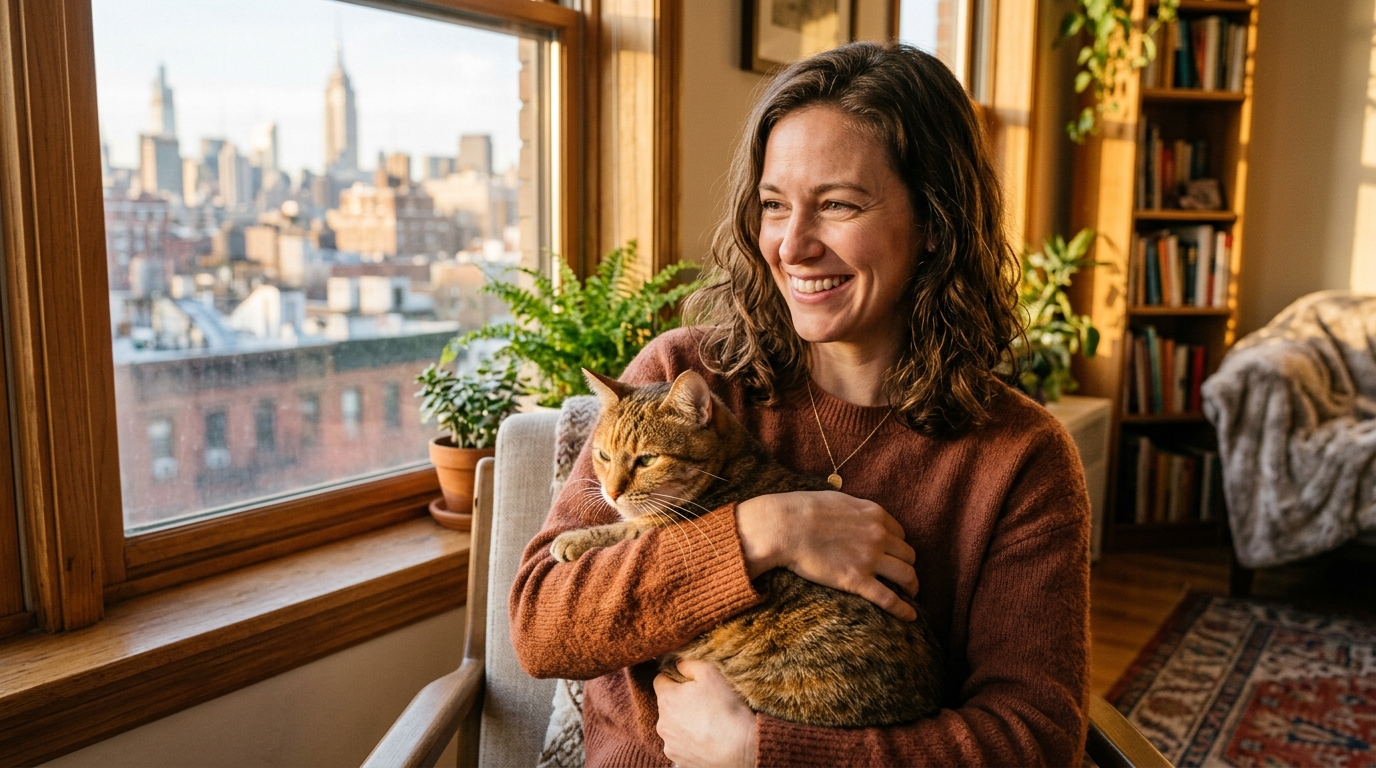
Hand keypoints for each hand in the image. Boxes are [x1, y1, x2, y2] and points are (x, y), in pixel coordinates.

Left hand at [654, 659, 756, 767]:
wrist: (740, 748)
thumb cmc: (725, 709)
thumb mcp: (710, 673)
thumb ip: (689, 664)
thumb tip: (677, 664)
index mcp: (666, 699)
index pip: (660, 680)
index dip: (676, 678)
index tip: (692, 683)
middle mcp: (662, 723)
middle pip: (667, 704)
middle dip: (680, 701)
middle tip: (704, 702)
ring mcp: (669, 743)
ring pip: (673, 725)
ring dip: (684, 722)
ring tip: (707, 723)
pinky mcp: (678, 759)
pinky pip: (680, 744)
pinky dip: (689, 740)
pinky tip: (706, 738)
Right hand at [735, 491, 918, 620]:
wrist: (784, 526)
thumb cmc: (802, 510)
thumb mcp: (837, 499)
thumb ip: (854, 509)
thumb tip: (854, 514)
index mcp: (874, 514)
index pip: (900, 534)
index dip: (897, 546)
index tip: (893, 555)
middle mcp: (879, 536)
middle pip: (908, 555)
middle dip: (907, 566)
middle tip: (903, 576)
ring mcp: (870, 559)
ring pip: (906, 575)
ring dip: (911, 586)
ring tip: (910, 595)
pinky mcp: (857, 580)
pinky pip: (889, 598)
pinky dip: (903, 609)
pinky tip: (910, 617)